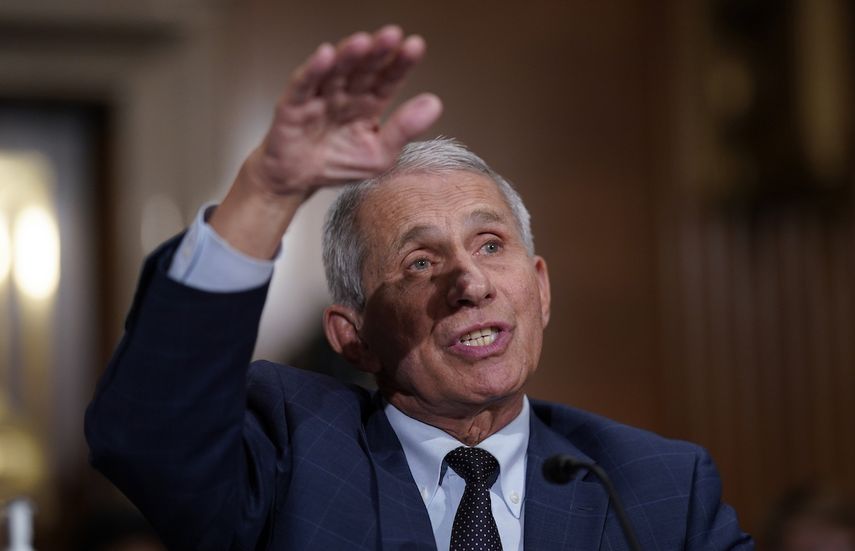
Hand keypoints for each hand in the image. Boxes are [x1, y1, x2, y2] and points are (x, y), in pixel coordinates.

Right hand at [212, 25, 441, 257]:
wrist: (296, 180)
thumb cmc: (338, 164)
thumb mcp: (379, 154)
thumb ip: (404, 129)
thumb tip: (435, 103)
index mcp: (369, 104)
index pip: (388, 79)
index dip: (400, 64)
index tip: (414, 47)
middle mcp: (346, 95)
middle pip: (364, 69)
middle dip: (378, 52)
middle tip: (392, 35)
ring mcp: (320, 97)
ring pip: (336, 71)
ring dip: (348, 56)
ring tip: (362, 42)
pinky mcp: (294, 105)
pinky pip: (304, 85)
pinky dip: (313, 70)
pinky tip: (326, 56)